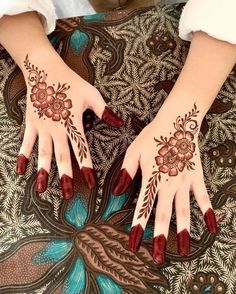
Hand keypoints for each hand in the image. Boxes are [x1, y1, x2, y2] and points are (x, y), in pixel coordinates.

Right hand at [16, 53, 123, 199]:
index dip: (87, 167)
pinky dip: (23, 156)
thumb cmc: (71, 82)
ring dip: (43, 171)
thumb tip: (120, 123)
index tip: (92, 183)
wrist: (45, 70)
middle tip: (67, 195)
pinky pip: (26, 142)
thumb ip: (104, 111)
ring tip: (41, 189)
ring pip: (43, 153)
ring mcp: (42, 127)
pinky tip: (21, 170)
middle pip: (62, 156)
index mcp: (73, 123)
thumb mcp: (91, 94)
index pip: (82, 150)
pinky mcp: (31, 124)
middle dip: (65, 177)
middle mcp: (57, 129)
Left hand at [112, 103, 217, 263]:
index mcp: (151, 178)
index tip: (134, 245)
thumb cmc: (153, 136)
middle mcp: (168, 184)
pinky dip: (208, 212)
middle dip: (159, 237)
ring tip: (184, 251)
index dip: (138, 227)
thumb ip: (126, 172)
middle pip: (163, 215)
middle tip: (157, 258)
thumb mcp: (134, 151)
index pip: (143, 207)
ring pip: (183, 211)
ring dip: (183, 231)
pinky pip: (203, 197)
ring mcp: (185, 182)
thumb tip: (117, 193)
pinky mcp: (196, 177)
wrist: (177, 122)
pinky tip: (211, 227)